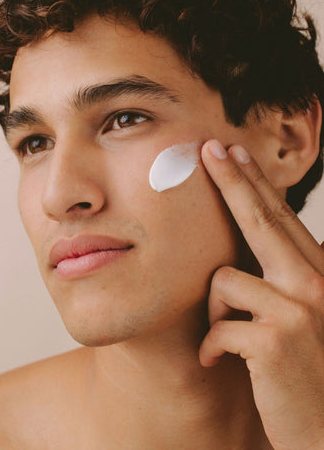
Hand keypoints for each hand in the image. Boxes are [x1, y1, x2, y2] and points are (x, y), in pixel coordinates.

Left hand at [199, 139, 323, 449]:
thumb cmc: (305, 373)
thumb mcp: (297, 318)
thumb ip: (275, 282)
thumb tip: (235, 254)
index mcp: (319, 274)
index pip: (280, 218)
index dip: (255, 183)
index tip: (233, 155)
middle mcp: (316, 282)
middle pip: (262, 218)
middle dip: (231, 179)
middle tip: (209, 149)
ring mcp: (300, 308)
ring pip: (225, 278)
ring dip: (215, 313)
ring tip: (226, 340)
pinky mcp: (278, 338)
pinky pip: (219, 324)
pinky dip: (211, 346)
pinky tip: (217, 362)